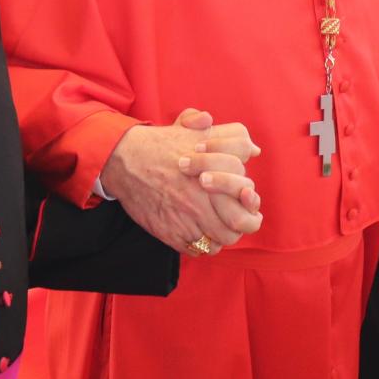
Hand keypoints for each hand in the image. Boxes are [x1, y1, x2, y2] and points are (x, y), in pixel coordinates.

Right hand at [99, 108, 262, 252]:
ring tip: (216, 227)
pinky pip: (199, 250)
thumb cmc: (161, 144)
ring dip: (222, 235)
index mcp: (216, 171)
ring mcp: (189, 217)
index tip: (244, 198)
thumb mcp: (192, 128)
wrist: (125, 160)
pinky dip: (202, 245)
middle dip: (243, 221)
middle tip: (236, 219)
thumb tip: (253, 149)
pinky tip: (198, 233)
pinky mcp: (172, 233)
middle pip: (242, 222)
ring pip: (222, 240)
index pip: (248, 193)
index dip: (250, 199)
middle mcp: (205, 197)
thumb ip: (227, 134)